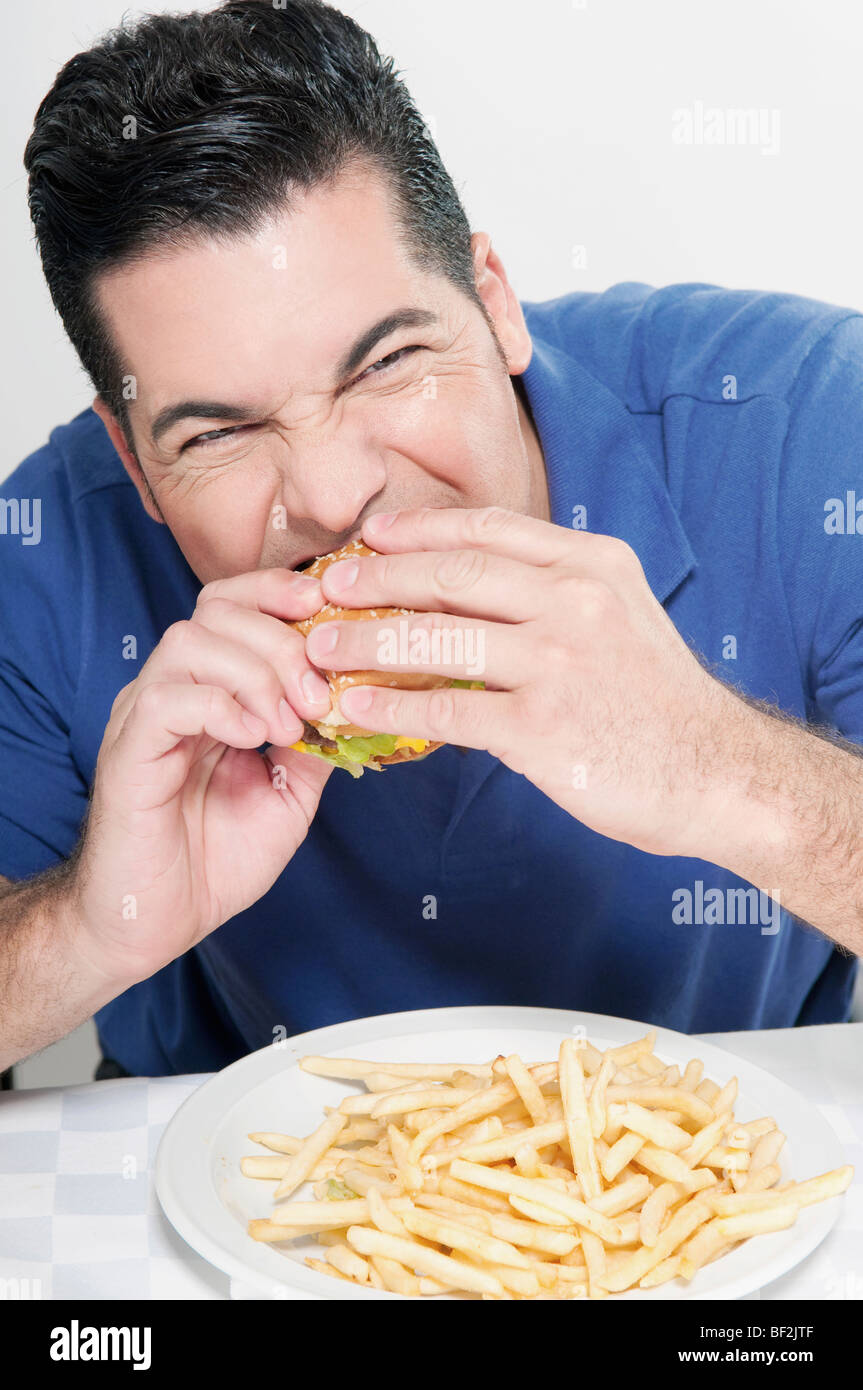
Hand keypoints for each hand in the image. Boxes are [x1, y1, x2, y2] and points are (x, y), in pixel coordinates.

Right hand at [69, 567, 335, 986]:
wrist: (155, 924)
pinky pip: (166, 699)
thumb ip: (316, 745)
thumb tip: (353, 701)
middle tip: (316, 697)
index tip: (328, 611)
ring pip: (190, 641)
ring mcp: (145, 717)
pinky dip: (220, 708)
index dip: (278, 593)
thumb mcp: (288, 796)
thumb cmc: (213, 861)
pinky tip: (252, 739)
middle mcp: (172, 691)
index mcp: (207, 691)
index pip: (232, 604)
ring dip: (254, 673)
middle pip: (215, 609)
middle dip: (281, 639)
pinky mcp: (128, 752)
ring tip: (286, 725)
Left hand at [306, 506, 738, 858]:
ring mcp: (558, 662)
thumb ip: (555, 594)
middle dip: (379, 577)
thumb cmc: (660, 702)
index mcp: (591, 565)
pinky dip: (392, 706)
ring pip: (438, 636)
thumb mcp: (621, 617)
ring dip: (367, 641)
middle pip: (452, 573)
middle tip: (327, 587)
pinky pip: (446, 709)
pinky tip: (356, 709)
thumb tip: (469, 589)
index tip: (372, 534)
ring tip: (321, 649)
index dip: (420, 529)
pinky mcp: (543, 726)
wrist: (718, 773)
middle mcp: (574, 601)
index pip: (489, 529)